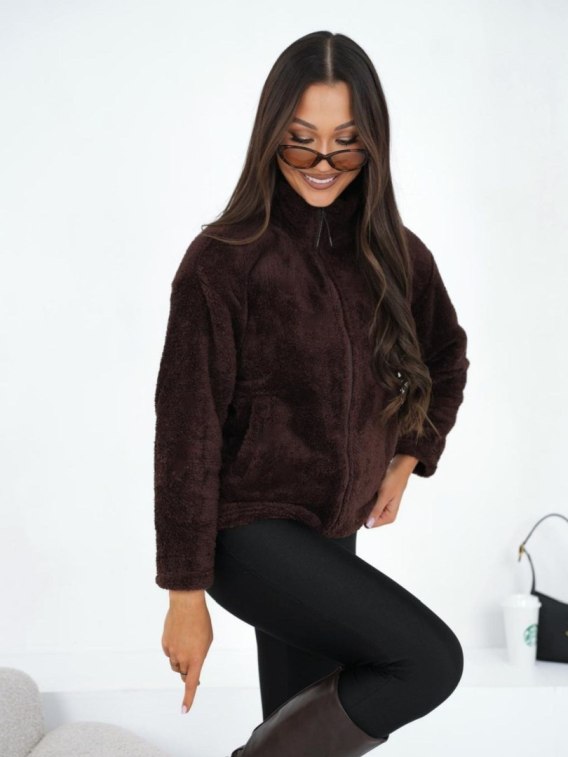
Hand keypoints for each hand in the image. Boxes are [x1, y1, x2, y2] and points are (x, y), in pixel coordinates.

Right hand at [161, 590, 212, 712]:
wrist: (186, 604)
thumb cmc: (201, 621)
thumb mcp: (207, 640)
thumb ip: (199, 656)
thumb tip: (188, 665)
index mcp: (197, 658)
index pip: (191, 683)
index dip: (188, 698)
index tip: (184, 710)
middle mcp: (183, 658)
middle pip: (183, 673)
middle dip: (187, 670)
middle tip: (192, 658)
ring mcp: (172, 651)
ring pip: (175, 664)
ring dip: (180, 659)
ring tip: (186, 642)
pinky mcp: (165, 644)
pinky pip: (169, 653)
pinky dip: (173, 649)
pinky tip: (178, 636)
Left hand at [365, 454, 417, 527]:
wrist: (399, 466)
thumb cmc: (394, 479)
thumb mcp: (384, 495)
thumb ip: (376, 510)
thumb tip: (368, 524)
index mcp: (389, 517)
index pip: (371, 524)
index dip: (365, 516)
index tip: (362, 506)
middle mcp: (386, 514)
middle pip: (369, 518)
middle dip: (365, 510)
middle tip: (365, 498)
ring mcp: (382, 508)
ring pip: (368, 511)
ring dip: (366, 504)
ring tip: (368, 494)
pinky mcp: (379, 501)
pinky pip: (370, 504)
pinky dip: (368, 499)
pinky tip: (368, 492)